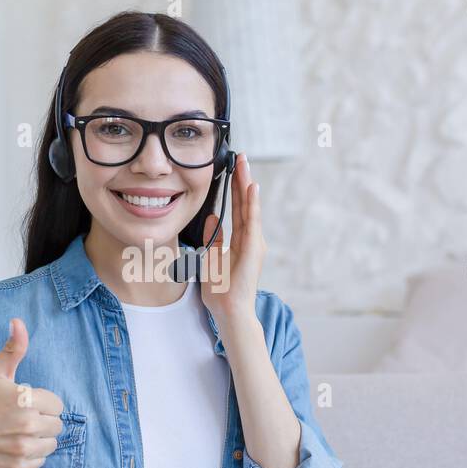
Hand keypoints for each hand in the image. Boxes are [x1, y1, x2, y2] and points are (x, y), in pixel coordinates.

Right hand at [0, 317, 64, 467]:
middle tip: (18, 419)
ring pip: (51, 444)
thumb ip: (13, 348)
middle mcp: (28, 425)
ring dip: (39, 439)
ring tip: (16, 433)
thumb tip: (19, 321)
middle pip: (57, 425)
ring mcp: (23, 449)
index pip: (57, 405)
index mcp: (27, 400)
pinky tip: (12, 447)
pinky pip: (41, 462)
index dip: (41, 403)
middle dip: (42, 421)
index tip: (23, 404)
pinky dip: (31, 456)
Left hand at [201, 150, 263, 325]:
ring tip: (244, 164)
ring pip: (250, 208)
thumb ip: (214, 238)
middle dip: (242, 179)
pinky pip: (252, 222)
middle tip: (241, 157)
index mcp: (241, 241)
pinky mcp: (254, 249)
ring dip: (247, 185)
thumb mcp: (211, 258)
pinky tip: (251, 188)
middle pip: (246, 203)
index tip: (234, 168)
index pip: (238, 208)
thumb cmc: (221, 290)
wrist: (229, 310)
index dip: (236, 188)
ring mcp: (254, 243)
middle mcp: (251, 239)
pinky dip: (252, 204)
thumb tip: (212, 218)